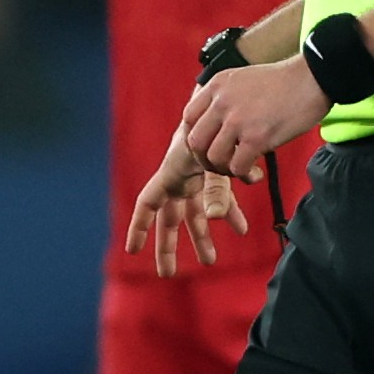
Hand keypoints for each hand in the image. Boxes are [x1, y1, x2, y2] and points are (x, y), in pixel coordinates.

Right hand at [126, 136, 254, 275]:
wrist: (229, 99)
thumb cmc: (214, 124)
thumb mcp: (212, 158)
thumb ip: (216, 188)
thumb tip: (216, 220)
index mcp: (172, 172)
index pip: (148, 203)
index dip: (139, 226)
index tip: (133, 251)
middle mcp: (181, 177)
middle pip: (169, 218)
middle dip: (169, 246)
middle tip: (168, 274)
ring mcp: (198, 177)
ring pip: (196, 213)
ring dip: (203, 236)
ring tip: (211, 260)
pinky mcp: (217, 175)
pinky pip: (220, 200)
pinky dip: (230, 213)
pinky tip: (241, 229)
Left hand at [177, 57, 327, 183]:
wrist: (315, 77)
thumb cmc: (287, 80)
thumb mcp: (246, 78)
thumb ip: (227, 96)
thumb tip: (219, 123)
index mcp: (218, 85)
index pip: (189, 117)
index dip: (197, 136)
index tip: (211, 145)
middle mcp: (223, 101)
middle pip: (195, 141)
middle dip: (205, 159)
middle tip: (222, 163)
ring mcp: (238, 120)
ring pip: (213, 158)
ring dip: (224, 169)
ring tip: (240, 168)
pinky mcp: (256, 137)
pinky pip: (237, 166)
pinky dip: (243, 174)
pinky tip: (255, 170)